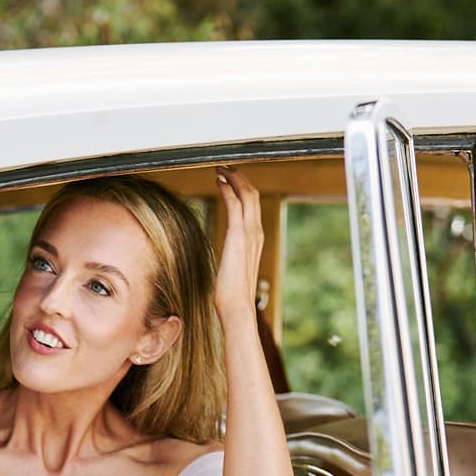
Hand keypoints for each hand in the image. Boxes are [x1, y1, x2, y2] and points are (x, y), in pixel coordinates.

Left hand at [214, 167, 264, 334]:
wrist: (237, 308)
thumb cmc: (232, 296)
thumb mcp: (232, 270)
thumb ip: (232, 258)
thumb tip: (225, 260)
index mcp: (255, 240)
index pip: (252, 207)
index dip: (241, 190)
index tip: (229, 180)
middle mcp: (256, 234)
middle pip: (252, 195)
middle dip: (239, 178)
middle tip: (226, 167)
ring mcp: (249, 234)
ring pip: (247, 195)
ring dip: (234, 178)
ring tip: (222, 169)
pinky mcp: (238, 237)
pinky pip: (235, 204)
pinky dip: (228, 189)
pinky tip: (219, 182)